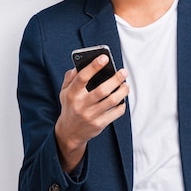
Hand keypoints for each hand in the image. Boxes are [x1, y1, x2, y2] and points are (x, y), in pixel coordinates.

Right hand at [55, 54, 128, 171]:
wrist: (69, 132)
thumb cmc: (70, 108)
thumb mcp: (64, 92)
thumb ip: (70, 78)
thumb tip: (79, 65)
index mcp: (72, 94)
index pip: (83, 77)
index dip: (94, 66)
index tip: (104, 58)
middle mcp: (81, 105)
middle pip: (102, 90)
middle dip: (116, 79)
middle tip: (123, 72)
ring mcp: (91, 115)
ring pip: (112, 100)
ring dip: (122, 91)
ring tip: (125, 85)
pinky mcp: (100, 124)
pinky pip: (116, 112)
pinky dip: (122, 104)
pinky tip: (122, 99)